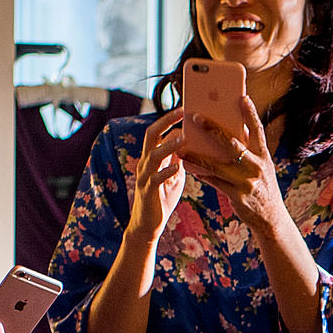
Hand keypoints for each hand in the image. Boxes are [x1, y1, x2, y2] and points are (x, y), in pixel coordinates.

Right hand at [124, 111, 190, 243]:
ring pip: (153, 155)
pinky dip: (167, 171)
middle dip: (165, 121)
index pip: (158, 131)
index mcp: (151, 157)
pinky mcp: (148, 192)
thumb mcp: (173, 175)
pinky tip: (178, 166)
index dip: (169, 119)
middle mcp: (145, 163)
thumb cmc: (161, 198)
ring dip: (168, 145)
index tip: (185, 108)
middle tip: (182, 111)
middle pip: (151, 135)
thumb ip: (177, 159)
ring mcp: (145, 176)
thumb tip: (187, 142)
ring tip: (183, 138)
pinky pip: (156, 178)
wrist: (147, 225)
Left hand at [182, 91, 287, 231]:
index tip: (242, 97)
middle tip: (195, 117)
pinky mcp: (238, 196)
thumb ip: (249, 150)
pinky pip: (215, 182)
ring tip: (182, 146)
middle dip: (213, 129)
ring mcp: (248, 182)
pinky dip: (201, 173)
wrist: (271, 219)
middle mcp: (258, 167)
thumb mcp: (261, 167)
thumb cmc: (262, 188)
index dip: (250, 113)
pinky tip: (188, 166)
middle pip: (233, 143)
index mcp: (264, 156)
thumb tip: (234, 130)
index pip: (257, 130)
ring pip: (218, 164)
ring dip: (198, 154)